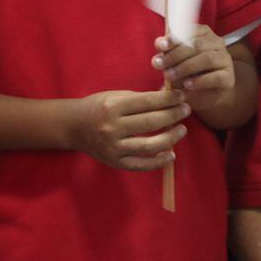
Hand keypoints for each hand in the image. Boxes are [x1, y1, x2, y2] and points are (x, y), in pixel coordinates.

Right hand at [64, 86, 189, 170]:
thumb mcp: (116, 96)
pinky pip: (140, 164)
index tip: (182, 96)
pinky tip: (171, 155)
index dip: (169, 99)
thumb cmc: (98, 106)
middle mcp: (113, 127)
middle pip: (151, 122)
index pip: (148, 102)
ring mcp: (113, 147)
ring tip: (182, 130)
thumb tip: (169, 97)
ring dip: (170, 138)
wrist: (73, 126)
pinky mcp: (114, 162)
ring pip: (148, 145)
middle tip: (187, 110)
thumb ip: (141, 99)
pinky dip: (157, 162)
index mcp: (113, 106)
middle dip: (173, 115)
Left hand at [154, 26, 234, 111]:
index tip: (160, 46)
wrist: (206, 94)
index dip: (175, 37)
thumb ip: (168, 51)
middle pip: (197, 44)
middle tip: (159, 65)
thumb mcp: (175, 61)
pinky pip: (215, 77)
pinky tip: (187, 85)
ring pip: (207, 59)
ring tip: (169, 76)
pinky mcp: (228, 78)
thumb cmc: (188, 73)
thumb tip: (159, 43)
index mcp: (205, 34)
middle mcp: (217, 44)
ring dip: (185, 67)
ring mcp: (225, 61)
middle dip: (176, 54)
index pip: (191, 30)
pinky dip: (199, 81)